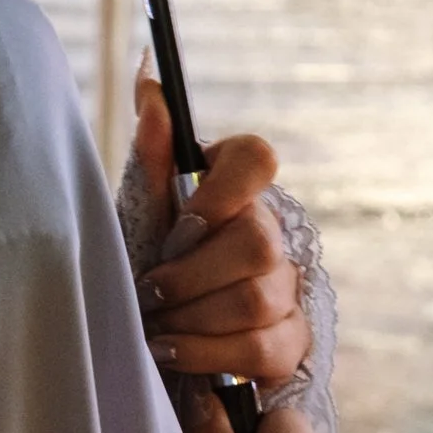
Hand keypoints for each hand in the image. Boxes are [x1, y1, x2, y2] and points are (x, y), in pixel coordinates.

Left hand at [130, 76, 311, 392]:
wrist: (157, 329)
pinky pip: (262, 348)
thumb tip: (148, 79)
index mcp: (236, 184)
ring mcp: (289, 287)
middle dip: (192, 276)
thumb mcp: (143, 208)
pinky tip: (173, 352)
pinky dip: (208, 353)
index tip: (182, 223)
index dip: (225, 191)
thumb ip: (151, 150)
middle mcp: (272, 230)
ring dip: (194, 318)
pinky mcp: (290, 339)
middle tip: (150, 291)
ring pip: (257, 300)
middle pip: (258, 243)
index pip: (258, 159)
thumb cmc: (152, 258)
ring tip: (156, 325)